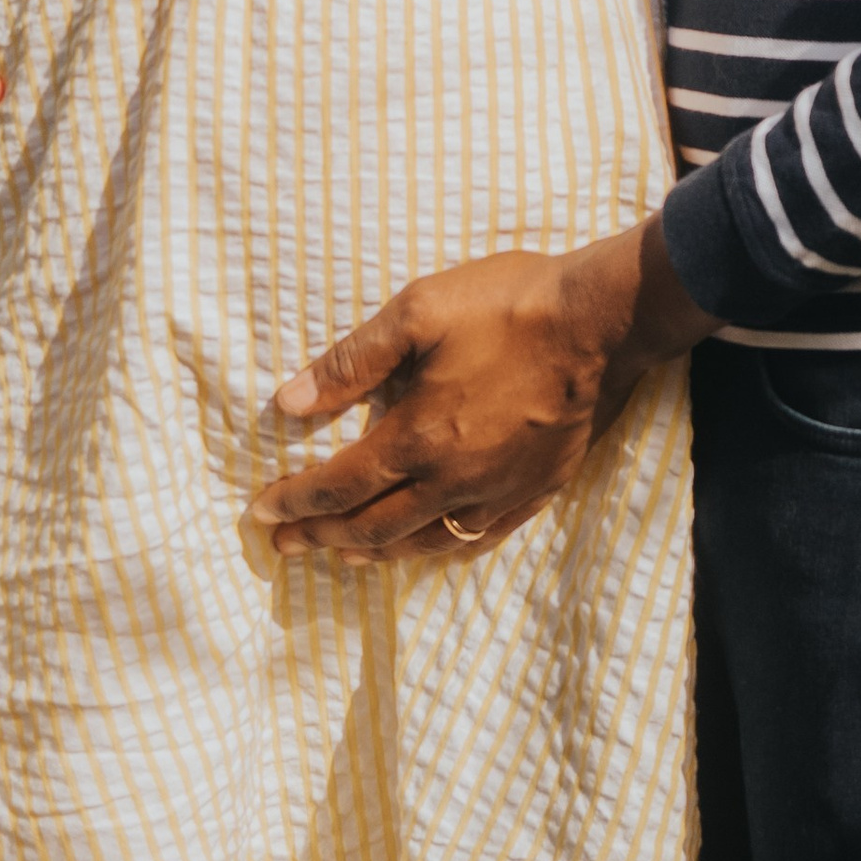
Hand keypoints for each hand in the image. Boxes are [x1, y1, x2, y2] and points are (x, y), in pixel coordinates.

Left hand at [244, 216, 713, 565]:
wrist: (600, 320)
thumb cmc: (506, 305)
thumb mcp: (417, 312)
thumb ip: (351, 362)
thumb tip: (288, 403)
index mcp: (419, 437)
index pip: (340, 484)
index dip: (295, 500)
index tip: (260, 510)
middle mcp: (454, 480)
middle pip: (373, 526)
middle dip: (320, 536)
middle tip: (283, 544)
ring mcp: (499, 492)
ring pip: (423, 543)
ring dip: (373, 553)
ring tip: (340, 554)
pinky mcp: (537, 490)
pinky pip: (476, 540)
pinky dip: (437, 551)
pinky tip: (424, 549)